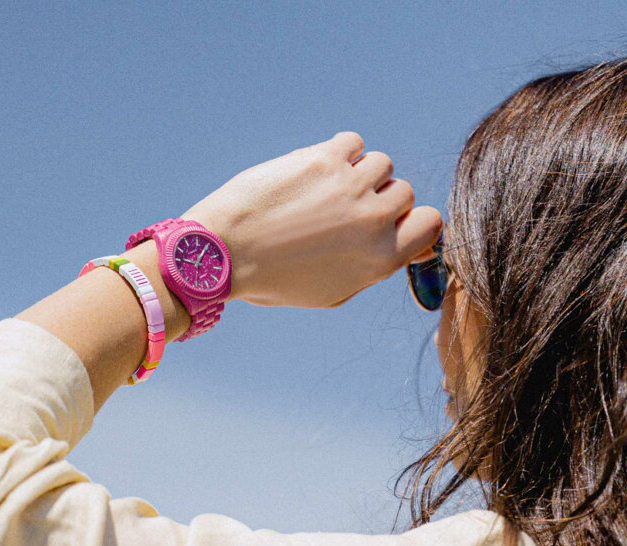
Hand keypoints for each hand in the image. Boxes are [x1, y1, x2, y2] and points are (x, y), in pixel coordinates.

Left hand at [180, 131, 441, 307]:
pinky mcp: (324, 158)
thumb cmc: (273, 279)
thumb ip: (371, 268)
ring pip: (380, 163)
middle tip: (341, 210)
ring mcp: (351, 186)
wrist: (223, 253)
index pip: (431, 223)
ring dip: (357, 173)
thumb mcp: (331, 293)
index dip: (411, 220)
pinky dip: (339, 152)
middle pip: (403, 191)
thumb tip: (401, 243)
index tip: (390, 221)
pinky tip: (313, 172)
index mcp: (380, 259)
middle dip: (377, 198)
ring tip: (323, 191)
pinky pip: (353, 142)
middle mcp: (373, 221)